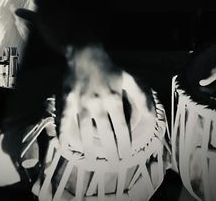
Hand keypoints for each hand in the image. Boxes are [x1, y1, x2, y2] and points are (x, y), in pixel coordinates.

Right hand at [57, 44, 152, 162]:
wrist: (84, 52)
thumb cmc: (108, 67)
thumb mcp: (129, 79)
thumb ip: (141, 98)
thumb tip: (152, 117)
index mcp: (114, 99)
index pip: (122, 128)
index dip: (125, 144)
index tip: (126, 155)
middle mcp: (98, 104)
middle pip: (105, 134)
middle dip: (110, 150)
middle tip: (113, 163)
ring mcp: (81, 103)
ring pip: (86, 132)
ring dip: (89, 148)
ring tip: (92, 159)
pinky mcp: (67, 100)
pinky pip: (64, 121)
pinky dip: (63, 134)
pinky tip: (64, 146)